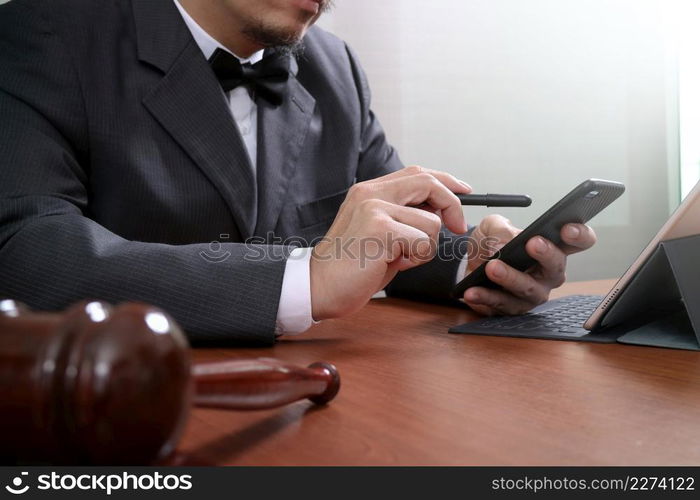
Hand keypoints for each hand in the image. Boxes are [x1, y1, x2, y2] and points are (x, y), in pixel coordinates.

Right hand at [310, 166, 470, 319]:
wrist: (319, 287)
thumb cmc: (351, 266)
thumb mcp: (379, 232)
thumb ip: (403, 217)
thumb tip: (440, 211)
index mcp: (369, 191)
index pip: (417, 173)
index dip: (446, 181)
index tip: (465, 191)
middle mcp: (371, 194)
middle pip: (428, 183)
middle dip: (452, 205)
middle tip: (458, 227)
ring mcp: (375, 209)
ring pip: (432, 222)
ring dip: (425, 247)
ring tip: (398, 258)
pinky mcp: (380, 230)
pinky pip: (423, 243)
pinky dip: (416, 260)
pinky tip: (392, 265)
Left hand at [462, 214, 596, 315]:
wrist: (470, 263)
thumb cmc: (492, 242)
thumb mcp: (494, 226)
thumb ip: (501, 228)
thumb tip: (504, 244)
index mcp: (553, 248)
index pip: (579, 242)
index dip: (579, 235)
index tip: (566, 228)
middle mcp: (548, 274)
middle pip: (556, 267)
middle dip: (546, 255)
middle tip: (532, 243)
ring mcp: (533, 294)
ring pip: (528, 289)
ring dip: (510, 278)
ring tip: (492, 267)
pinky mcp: (512, 308)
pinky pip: (500, 304)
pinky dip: (485, 297)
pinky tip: (472, 291)